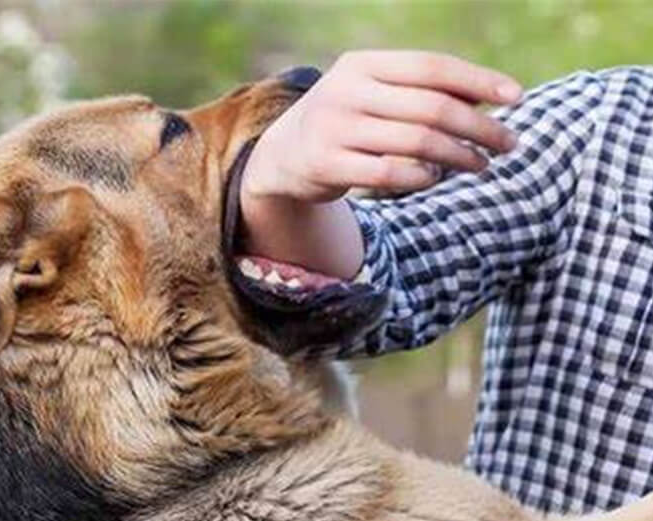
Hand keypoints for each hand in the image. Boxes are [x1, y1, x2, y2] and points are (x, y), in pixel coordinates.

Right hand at [239, 51, 522, 278]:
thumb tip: (489, 97)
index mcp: (362, 64)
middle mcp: (345, 91)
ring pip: (417, 142)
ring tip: (482, 164)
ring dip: (460, 156)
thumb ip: (419, 91)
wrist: (282, 155)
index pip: (432, 67)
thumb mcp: (372, 93)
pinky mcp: (326, 165)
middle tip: (509, 144)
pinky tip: (434, 178)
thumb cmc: (345, 120)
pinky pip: (391, 174)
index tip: (516, 98)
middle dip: (479, 127)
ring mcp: (333, 128)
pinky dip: (421, 178)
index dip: (478, 81)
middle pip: (431, 107)